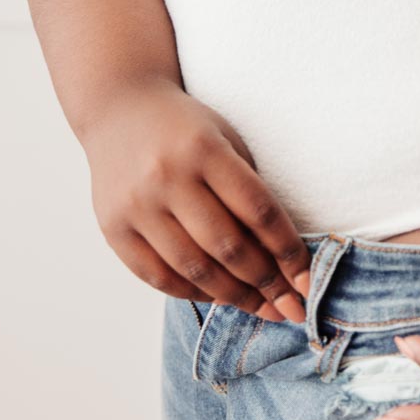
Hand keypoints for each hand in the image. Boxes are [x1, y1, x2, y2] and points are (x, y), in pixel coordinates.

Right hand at [82, 75, 311, 321]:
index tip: (307, 281)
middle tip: (291, 310)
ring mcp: (136, 204)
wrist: (119, 109)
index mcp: (205, 149)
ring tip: (261, 310)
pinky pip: (157, 276)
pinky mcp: (112, 227)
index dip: (287, 252)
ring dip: (233, 297)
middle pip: (227, 246)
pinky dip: (191, 293)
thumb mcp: (226, 141)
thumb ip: (248, 193)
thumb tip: (280, 260)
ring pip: (193, 269)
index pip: (258, 211)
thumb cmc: (187, 129)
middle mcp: (168, 176)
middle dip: (265, 285)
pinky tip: (217, 297)